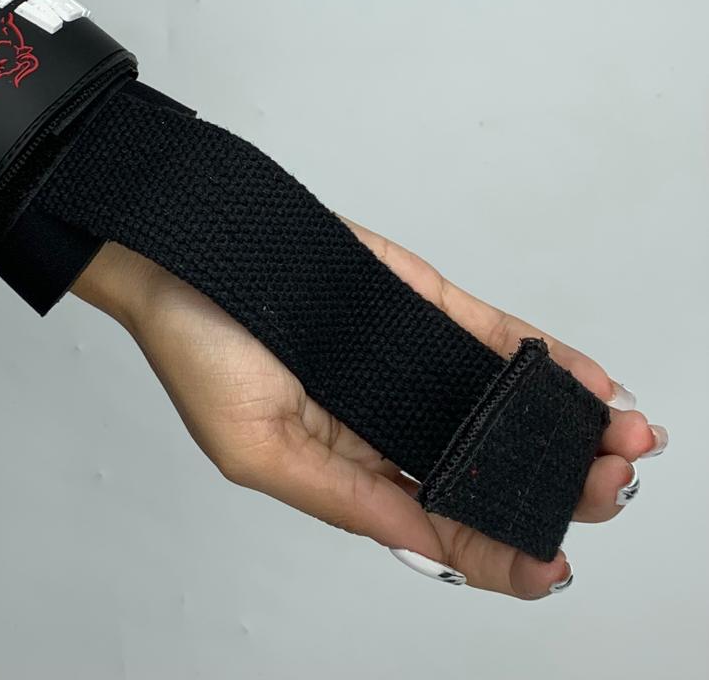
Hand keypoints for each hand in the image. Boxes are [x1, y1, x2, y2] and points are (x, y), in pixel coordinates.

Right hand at [72, 217, 665, 598]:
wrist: (186, 248)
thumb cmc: (197, 345)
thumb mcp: (253, 446)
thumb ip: (343, 494)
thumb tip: (424, 536)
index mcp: (347, 467)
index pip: (437, 523)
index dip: (499, 551)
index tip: (550, 564)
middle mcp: (388, 419)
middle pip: (488, 467)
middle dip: (555, 484)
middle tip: (605, 488)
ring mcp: (410, 359)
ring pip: (504, 403)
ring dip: (567, 426)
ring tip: (625, 441)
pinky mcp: (421, 304)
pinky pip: (495, 337)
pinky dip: (546, 361)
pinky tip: (590, 384)